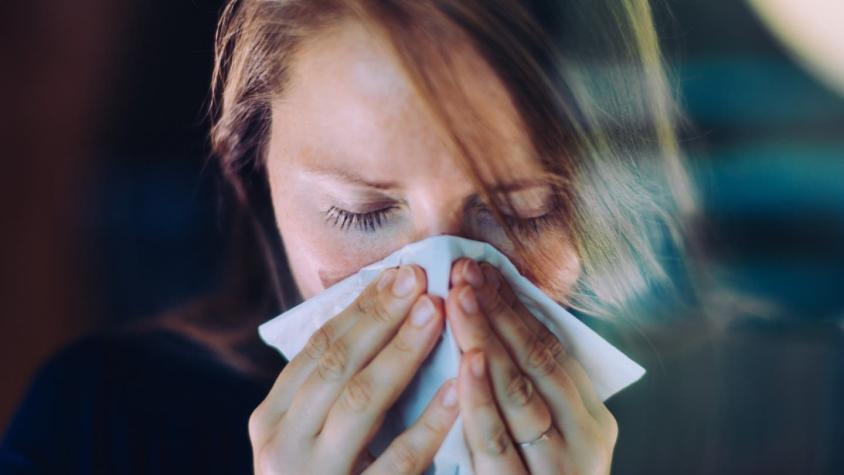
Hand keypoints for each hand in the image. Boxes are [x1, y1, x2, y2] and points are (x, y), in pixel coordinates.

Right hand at [249, 265, 459, 473]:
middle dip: (380, 318)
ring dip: (401, 354)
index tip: (400, 273)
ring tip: (437, 314)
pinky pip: (395, 464)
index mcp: (271, 419)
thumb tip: (378, 314)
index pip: (317, 348)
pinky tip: (454, 396)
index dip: (360, 308)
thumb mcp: (307, 436)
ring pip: (359, 403)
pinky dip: (426, 427)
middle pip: (335, 365)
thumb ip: (330, 387)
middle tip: (421, 279)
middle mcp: (281, 445)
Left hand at [446, 258, 618, 474]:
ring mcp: (559, 469)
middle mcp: (586, 440)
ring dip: (489, 340)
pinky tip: (467, 362)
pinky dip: (482, 400)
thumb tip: (493, 323)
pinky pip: (499, 444)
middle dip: (499, 311)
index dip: (515, 306)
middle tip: (463, 269)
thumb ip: (528, 389)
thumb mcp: (548, 436)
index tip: (481, 268)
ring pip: (522, 395)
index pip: (552, 348)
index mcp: (592, 418)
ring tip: (460, 297)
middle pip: (538, 362)